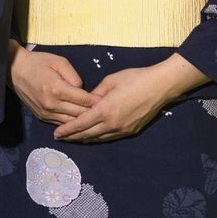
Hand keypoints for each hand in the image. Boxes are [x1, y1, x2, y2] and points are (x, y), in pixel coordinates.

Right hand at [9, 42, 100, 125]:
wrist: (15, 70)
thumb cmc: (38, 63)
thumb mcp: (59, 62)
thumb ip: (74, 77)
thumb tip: (83, 90)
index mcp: (57, 89)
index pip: (83, 100)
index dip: (96, 101)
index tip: (107, 101)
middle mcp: (51, 104)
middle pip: (79, 114)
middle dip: (93, 113)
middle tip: (105, 111)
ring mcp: (46, 113)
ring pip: (70, 122)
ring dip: (83, 121)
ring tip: (95, 118)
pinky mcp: (42, 116)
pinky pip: (60, 123)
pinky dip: (71, 122)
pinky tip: (79, 120)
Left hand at [51, 54, 207, 143]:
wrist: (160, 86)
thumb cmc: (135, 78)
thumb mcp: (111, 80)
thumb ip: (96, 93)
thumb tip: (86, 102)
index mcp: (105, 110)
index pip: (80, 123)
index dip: (67, 130)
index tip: (56, 134)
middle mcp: (112, 124)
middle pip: (87, 135)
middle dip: (72, 137)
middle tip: (60, 138)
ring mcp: (122, 129)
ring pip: (98, 138)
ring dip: (84, 139)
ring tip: (73, 138)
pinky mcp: (130, 131)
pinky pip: (109, 137)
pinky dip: (98, 137)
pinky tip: (92, 136)